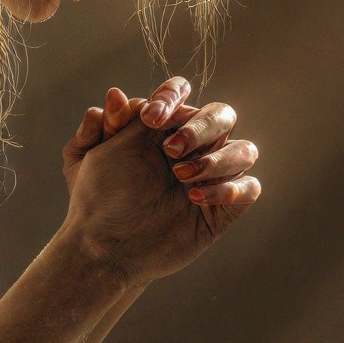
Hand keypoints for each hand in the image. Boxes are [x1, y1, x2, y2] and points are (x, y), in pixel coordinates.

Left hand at [56, 75, 260, 281]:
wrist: (104, 248)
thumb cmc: (97, 199)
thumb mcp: (94, 155)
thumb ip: (110, 122)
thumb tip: (117, 94)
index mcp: (163, 128)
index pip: (181, 94)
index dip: (172, 97)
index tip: (150, 118)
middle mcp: (192, 148)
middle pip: (222, 115)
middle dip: (200, 127)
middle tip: (170, 151)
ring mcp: (210, 177)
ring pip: (245, 150)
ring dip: (218, 159)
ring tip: (182, 178)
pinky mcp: (222, 209)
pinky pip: (249, 188)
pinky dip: (230, 188)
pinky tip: (196, 198)